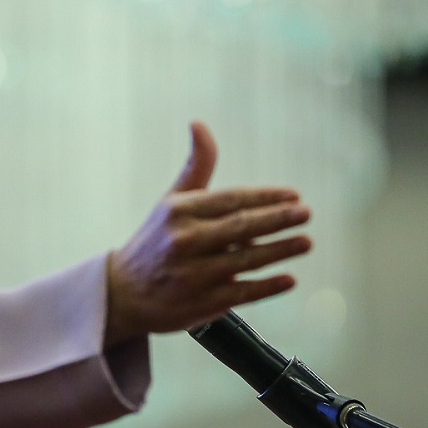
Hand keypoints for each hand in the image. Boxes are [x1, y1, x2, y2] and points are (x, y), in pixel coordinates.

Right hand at [105, 121, 311, 342]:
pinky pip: (242, 292)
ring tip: (305, 241)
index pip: (231, 199)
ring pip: (246, 259)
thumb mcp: (170, 202)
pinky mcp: (199, 303)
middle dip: (279, 219)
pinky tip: (289, 279)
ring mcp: (192, 273)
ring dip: (281, 249)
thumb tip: (199, 123)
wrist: (122, 294)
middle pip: (242, 226)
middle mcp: (184, 240)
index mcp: (178, 211)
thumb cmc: (155, 242)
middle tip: (306, 213)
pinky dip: (268, 286)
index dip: (266, 196)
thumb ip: (195, 166)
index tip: (294, 195)